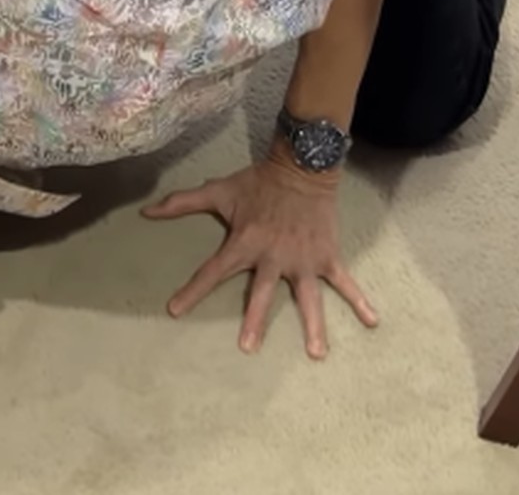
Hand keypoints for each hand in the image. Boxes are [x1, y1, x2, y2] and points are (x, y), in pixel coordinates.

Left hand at [141, 153, 377, 358]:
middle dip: (254, 320)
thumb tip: (145, 211)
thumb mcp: (218, 191)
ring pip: (307, 297)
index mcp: (244, 243)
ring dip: (312, 324)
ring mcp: (303, 259)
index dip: (192, 291)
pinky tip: (373, 320)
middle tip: (247, 347)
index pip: (212, 272)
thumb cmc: (257, 183)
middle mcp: (273, 256)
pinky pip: (344, 281)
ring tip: (316, 353)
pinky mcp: (327, 256)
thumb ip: (181, 203)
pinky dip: (360, 300)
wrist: (301, 166)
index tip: (175, 310)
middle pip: (261, 293)